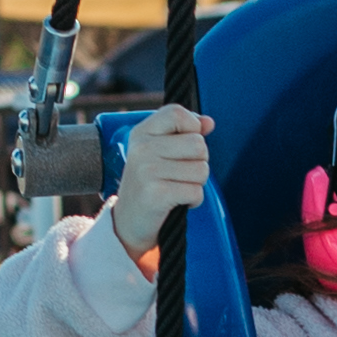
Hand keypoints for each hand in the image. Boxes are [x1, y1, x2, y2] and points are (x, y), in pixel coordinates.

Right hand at [106, 103, 210, 252]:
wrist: (128, 223)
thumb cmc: (150, 184)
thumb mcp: (160, 151)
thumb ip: (184, 132)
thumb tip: (209, 122)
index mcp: (142, 133)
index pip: (177, 113)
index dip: (192, 128)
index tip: (184, 146)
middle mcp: (141, 148)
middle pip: (198, 144)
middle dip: (198, 162)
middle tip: (179, 174)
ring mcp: (147, 171)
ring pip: (201, 170)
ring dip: (196, 184)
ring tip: (176, 188)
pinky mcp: (156, 194)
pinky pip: (196, 192)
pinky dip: (194, 200)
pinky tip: (177, 202)